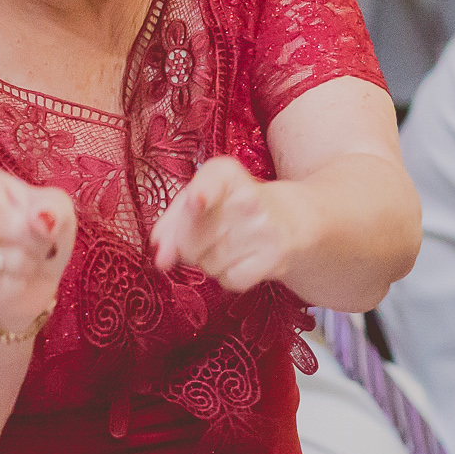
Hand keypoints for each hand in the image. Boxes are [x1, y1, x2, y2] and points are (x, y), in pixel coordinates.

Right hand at [0, 156, 75, 334]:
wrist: (28, 287)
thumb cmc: (40, 240)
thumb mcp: (59, 214)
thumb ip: (54, 208)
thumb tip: (42, 217)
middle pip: (6, 221)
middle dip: (32, 234)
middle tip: (37, 239)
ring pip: (9, 257)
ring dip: (28, 262)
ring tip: (23, 262)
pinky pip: (6, 284)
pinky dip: (20, 284)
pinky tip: (13, 281)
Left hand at [151, 157, 295, 290]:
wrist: (294, 218)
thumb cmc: (235, 207)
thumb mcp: (201, 198)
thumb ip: (171, 223)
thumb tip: (160, 257)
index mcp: (226, 172)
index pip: (209, 184)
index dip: (198, 196)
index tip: (197, 198)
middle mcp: (248, 198)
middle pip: (190, 241)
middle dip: (188, 246)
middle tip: (208, 233)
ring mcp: (263, 229)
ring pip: (207, 264)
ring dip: (209, 261)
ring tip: (230, 242)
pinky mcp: (275, 258)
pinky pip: (229, 280)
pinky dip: (229, 276)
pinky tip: (243, 258)